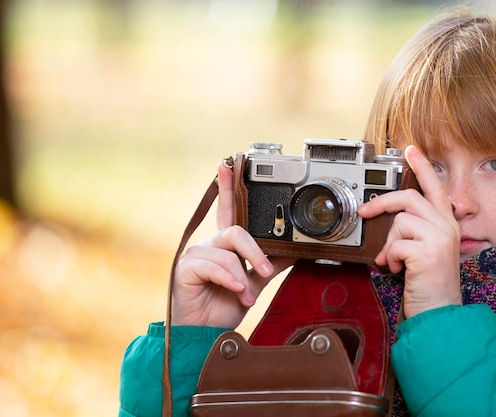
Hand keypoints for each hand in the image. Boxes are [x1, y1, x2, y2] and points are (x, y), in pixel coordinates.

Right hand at [172, 162, 294, 327]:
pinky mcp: (185, 269)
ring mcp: (196, 255)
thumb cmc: (223, 308)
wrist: (205, 335)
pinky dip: (229, 279)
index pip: (228, 211)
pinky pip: (213, 265)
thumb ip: (269, 265)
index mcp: (224, 246)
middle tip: (266, 271)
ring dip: (242, 275)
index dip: (228, 187)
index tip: (229, 165)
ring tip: (246, 295)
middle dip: (254, 252)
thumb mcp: (254, 284)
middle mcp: (209, 246)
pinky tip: (235, 292)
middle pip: (235, 230)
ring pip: (227, 250)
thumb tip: (293, 252)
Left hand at [357, 145, 461, 317]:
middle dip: (382, 203)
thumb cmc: (430, 283)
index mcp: (447, 223)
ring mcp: (440, 238)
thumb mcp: (426, 251)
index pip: (436, 187)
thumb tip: (389, 223)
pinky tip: (399, 269)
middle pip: (410, 197)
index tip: (410, 149)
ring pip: (400, 222)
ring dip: (390, 243)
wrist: (440, 311)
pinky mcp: (428, 252)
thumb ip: (413, 232)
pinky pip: (396, 244)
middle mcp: (447, 227)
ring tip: (395, 260)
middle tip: (365, 211)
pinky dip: (391, 258)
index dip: (422, 166)